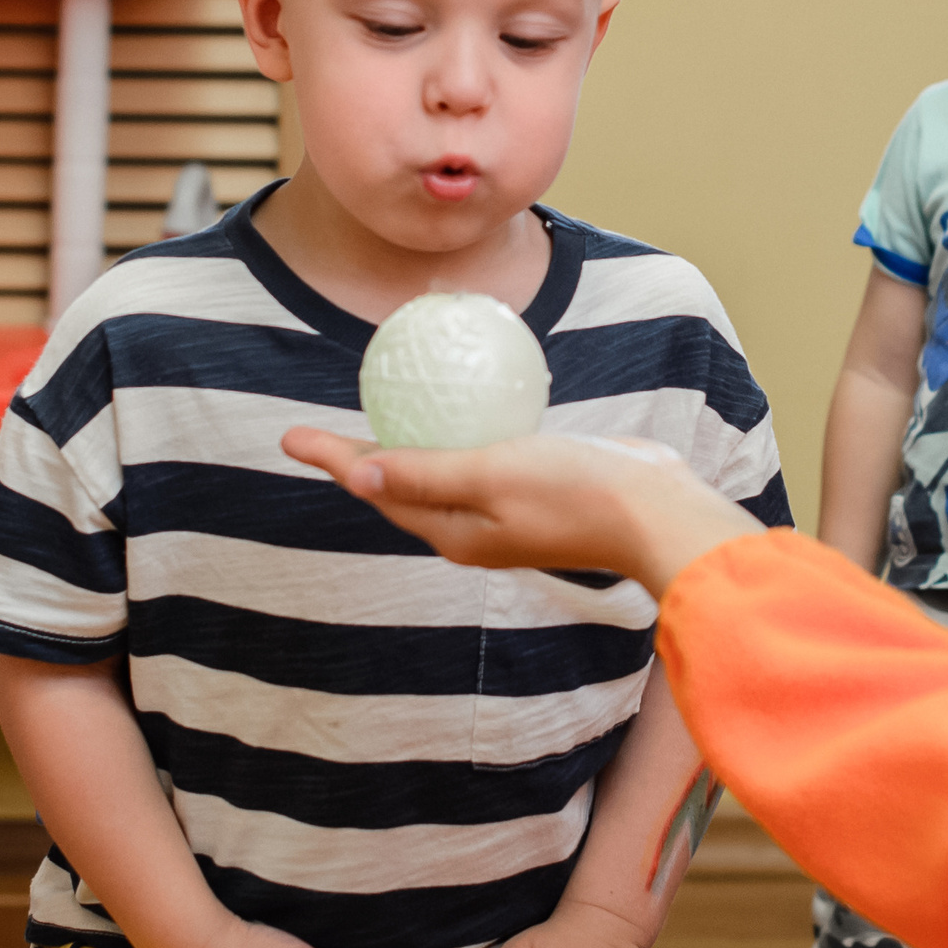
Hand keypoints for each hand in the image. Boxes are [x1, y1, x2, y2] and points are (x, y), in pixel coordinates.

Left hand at [281, 429, 760, 595]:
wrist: (656, 513)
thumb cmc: (575, 492)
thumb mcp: (492, 476)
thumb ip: (427, 476)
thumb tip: (358, 477)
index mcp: (454, 532)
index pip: (377, 490)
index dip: (333, 461)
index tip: (290, 436)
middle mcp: (473, 529)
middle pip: (401, 489)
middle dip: (360, 463)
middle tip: (322, 433)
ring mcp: (506, 514)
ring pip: (440, 479)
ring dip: (408, 452)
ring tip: (382, 423)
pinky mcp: (537, 492)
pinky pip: (481, 464)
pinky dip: (458, 441)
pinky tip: (465, 415)